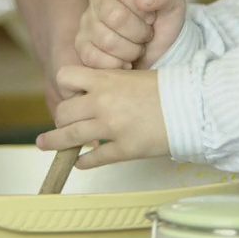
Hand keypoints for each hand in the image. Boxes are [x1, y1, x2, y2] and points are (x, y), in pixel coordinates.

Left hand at [36, 65, 168, 168]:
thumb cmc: (171, 88)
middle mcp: (102, 103)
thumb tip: (97, 92)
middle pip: (63, 111)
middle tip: (64, 122)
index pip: (66, 77)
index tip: (70, 94)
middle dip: (61, 118)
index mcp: (105, 80)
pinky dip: (84, 162)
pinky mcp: (123, 149)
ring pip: (70, 136)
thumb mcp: (135, 75)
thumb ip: (112, 83)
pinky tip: (81, 162)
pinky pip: (94, 158)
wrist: (193, 106)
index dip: (65, 86)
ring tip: (45, 144)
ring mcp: (111, 128)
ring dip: (55, 142)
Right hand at [75, 0, 186, 69]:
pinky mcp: (82, 47)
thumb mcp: (173, 6)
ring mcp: (87, 23)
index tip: (151, 17)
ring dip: (130, 51)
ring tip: (136, 48)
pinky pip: (94, 58)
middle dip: (139, 33)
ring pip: (107, 41)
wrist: (160, 53)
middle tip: (146, 36)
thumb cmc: (162, 26)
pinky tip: (125, 61)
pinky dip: (117, 64)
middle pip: (116, 17)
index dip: (144, 9)